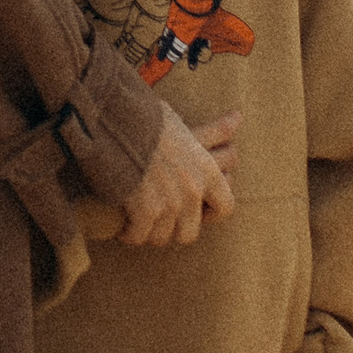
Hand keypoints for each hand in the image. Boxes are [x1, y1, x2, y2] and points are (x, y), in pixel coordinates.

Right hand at [120, 110, 239, 249]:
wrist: (115, 117)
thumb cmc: (144, 115)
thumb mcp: (182, 121)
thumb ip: (206, 133)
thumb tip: (237, 118)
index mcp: (206, 167)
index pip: (226, 206)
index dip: (210, 213)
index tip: (196, 211)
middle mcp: (193, 188)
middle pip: (190, 231)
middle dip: (173, 228)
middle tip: (159, 220)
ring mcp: (171, 202)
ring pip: (162, 236)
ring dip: (148, 231)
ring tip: (136, 224)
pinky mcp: (145, 210)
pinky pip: (138, 235)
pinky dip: (128, 233)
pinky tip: (121, 227)